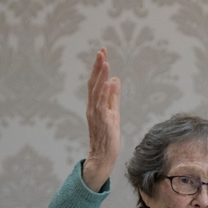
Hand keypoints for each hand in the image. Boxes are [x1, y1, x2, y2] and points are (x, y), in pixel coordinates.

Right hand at [82, 48, 120, 191]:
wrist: (103, 156)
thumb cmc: (107, 136)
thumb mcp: (113, 112)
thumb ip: (113, 97)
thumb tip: (115, 79)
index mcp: (95, 104)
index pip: (96, 82)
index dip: (99, 68)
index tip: (103, 53)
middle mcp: (92, 107)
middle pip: (93, 83)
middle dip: (97, 66)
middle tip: (101, 51)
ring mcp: (95, 114)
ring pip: (96, 91)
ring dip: (100, 76)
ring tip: (105, 62)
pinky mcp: (101, 122)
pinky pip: (101, 104)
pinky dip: (104, 93)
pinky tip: (108, 82)